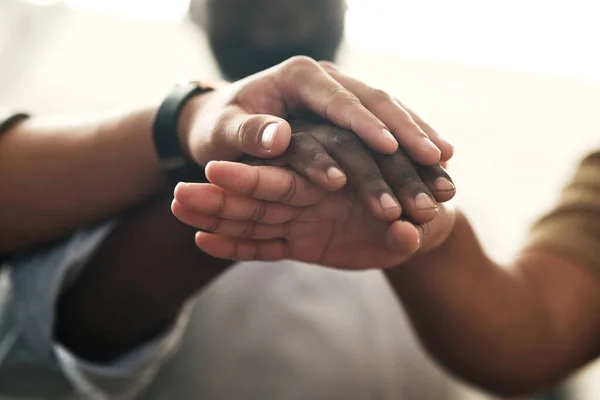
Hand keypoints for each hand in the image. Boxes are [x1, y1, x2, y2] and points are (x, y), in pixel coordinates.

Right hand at [172, 123, 456, 269]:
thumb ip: (401, 228)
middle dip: (220, 196)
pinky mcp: (297, 243)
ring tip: (178, 211)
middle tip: (179, 195)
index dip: (250, 177)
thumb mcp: (411, 219)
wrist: (413, 218)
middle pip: (258, 194)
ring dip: (216, 215)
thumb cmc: (413, 208)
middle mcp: (308, 194)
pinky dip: (235, 246)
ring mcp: (298, 219)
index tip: (215, 169)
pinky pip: (262, 247)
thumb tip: (403, 233)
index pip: (284, 177)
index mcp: (330, 177)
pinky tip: (203, 241)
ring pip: (251, 218)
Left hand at [178, 56, 452, 170]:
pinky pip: (385, 120)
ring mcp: (339, 91)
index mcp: (296, 76)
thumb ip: (244, 134)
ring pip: (386, 107)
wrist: (221, 120)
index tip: (390, 147)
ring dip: (416, 132)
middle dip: (404, 128)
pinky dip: (409, 137)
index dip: (364, 123)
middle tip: (434, 156)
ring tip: (445, 158)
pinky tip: (434, 155)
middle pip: (372, 99)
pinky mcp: (348, 108)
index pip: (337, 98)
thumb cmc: (218, 129)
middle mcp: (323, 78)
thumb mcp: (221, 133)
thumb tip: (279, 136)